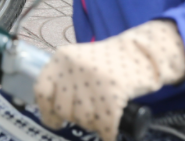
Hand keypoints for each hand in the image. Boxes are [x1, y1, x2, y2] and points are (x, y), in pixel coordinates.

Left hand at [35, 20, 184, 140]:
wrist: (142, 52)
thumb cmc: (109, 60)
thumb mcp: (78, 60)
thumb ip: (64, 77)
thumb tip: (50, 107)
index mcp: (61, 58)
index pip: (42, 90)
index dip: (45, 109)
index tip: (53, 119)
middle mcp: (74, 69)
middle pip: (63, 109)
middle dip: (74, 118)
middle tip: (85, 116)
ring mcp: (93, 82)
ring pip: (83, 119)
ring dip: (92, 124)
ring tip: (101, 116)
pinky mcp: (113, 95)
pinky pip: (105, 126)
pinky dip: (107, 134)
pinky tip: (109, 134)